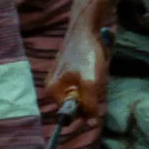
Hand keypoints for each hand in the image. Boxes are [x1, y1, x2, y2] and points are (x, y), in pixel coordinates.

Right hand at [44, 0, 113, 122]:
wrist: (86, 27)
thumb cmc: (86, 53)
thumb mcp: (90, 82)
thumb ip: (90, 104)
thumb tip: (91, 121)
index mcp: (52, 91)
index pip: (71, 113)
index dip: (86, 107)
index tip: (94, 92)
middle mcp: (53, 86)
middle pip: (77, 102)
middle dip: (90, 94)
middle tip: (95, 78)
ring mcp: (60, 77)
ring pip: (82, 92)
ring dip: (93, 85)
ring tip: (96, 70)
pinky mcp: (68, 69)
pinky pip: (83, 82)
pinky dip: (92, 77)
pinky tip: (94, 65)